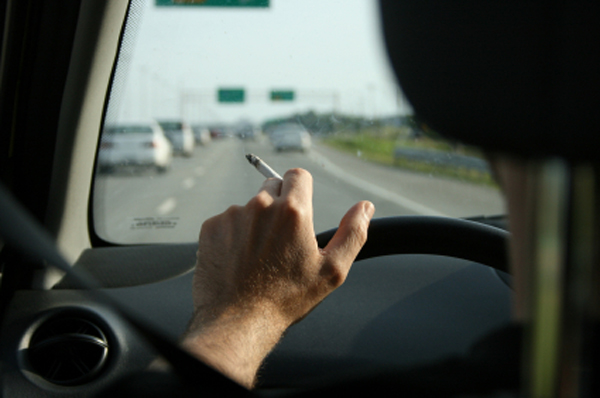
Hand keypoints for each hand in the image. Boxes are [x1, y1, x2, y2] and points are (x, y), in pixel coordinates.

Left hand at [181, 168, 373, 387]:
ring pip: (249, 206)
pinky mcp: (211, 227)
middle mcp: (260, 205)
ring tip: (258, 256)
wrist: (238, 320)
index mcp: (293, 211)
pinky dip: (233, 234)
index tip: (300, 209)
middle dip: (279, 205)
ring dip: (256, 222)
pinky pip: (227, 220)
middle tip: (281, 239)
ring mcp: (232, 215)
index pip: (298, 175)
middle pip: (273, 186)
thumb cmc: (286, 298)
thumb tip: (365, 207)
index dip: (302, 190)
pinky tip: (238, 259)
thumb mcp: (332, 271)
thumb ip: (353, 233)